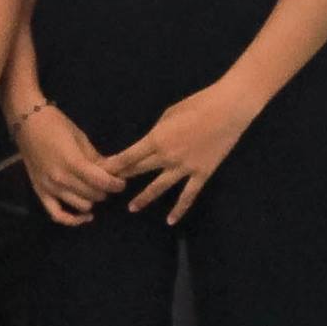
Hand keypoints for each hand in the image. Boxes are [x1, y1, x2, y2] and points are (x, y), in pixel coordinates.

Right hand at [11, 98, 124, 225]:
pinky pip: (57, 215)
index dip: (116, 184)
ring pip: (82, 206)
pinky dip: (72, 220)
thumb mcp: (80, 137)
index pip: (102, 182)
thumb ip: (96, 158)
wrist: (26, 121)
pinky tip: (85, 216)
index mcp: (73, 162)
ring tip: (95, 190)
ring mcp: (50, 187)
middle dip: (105, 190)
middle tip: (107, 182)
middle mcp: (61, 179)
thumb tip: (113, 172)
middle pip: (94, 195)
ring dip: (92, 200)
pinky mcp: (40, 192)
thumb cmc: (55, 124)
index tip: (121, 182)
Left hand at [113, 80, 260, 222]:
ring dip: (144, 198)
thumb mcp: (168, 114)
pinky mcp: (201, 174)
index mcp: (156, 139)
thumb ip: (157, 133)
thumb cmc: (197, 105)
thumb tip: (149, 143)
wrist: (227, 110)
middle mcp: (166, 156)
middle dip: (122, 180)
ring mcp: (184, 167)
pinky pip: (188, 195)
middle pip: (139, 170)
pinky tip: (170, 221)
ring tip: (131, 208)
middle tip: (107, 190)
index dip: (113, 166)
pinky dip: (179, 209)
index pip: (128, 157)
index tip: (99, 174)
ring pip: (159, 187)